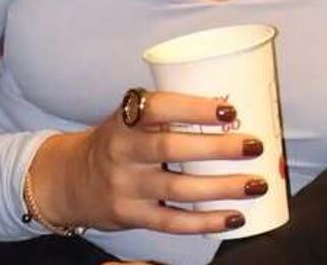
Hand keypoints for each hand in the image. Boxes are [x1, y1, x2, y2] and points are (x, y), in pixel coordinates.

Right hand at [28, 89, 268, 235]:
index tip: (229, 110)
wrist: (69, 181)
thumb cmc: (119, 141)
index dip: (194, 108)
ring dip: (221, 188)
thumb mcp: (132, 118)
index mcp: (126, 119)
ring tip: (256, 184)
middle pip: (171, 149)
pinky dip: (205, 222)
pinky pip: (171, 222)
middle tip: (254, 146)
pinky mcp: (130, 216)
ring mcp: (125, 186)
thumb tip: (237, 104)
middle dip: (217, 148)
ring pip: (178, 189)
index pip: (158, 107)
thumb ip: (171, 112)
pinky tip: (234, 218)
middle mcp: (122, 151)